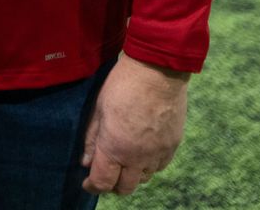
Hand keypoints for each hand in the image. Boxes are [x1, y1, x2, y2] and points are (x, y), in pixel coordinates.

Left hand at [81, 54, 188, 195]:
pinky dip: (149, 166)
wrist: (158, 71)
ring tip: (124, 162)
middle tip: (106, 173)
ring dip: (132, 175)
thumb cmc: (122, 85)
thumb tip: (86, 161)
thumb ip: (91, 138)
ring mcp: (158, 153)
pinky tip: (143, 154)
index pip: (102, 182)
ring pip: (144, 178)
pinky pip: (160, 166)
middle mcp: (137, 157)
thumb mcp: (98, 109)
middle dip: (112, 185)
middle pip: (125, 187)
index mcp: (115, 148)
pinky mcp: (173, 145)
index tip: (87, 182)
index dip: (92, 186)